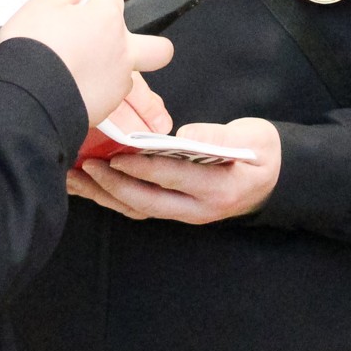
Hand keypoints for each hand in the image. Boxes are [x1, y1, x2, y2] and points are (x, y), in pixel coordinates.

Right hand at [0, 0, 173, 123]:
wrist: (24, 97)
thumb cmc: (32, 48)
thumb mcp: (45, 2)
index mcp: (108, 18)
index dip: (92, 0)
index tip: (75, 7)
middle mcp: (122, 50)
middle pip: (157, 46)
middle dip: (148, 42)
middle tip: (115, 42)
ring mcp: (118, 81)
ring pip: (130, 72)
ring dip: (113, 67)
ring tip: (77, 67)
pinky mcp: (107, 107)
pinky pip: (110, 95)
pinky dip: (96, 89)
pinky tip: (71, 86)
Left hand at [68, 117, 280, 223]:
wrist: (273, 179)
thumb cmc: (261, 153)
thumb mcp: (253, 138)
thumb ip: (219, 137)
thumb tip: (185, 136)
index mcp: (218, 187)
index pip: (173, 178)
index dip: (143, 168)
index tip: (116, 155)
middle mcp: (199, 208)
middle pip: (148, 202)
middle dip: (113, 186)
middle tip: (86, 167)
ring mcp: (186, 214)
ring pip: (140, 210)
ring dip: (106, 196)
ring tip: (76, 179)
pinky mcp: (176, 212)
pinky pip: (141, 209)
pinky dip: (114, 198)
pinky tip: (92, 186)